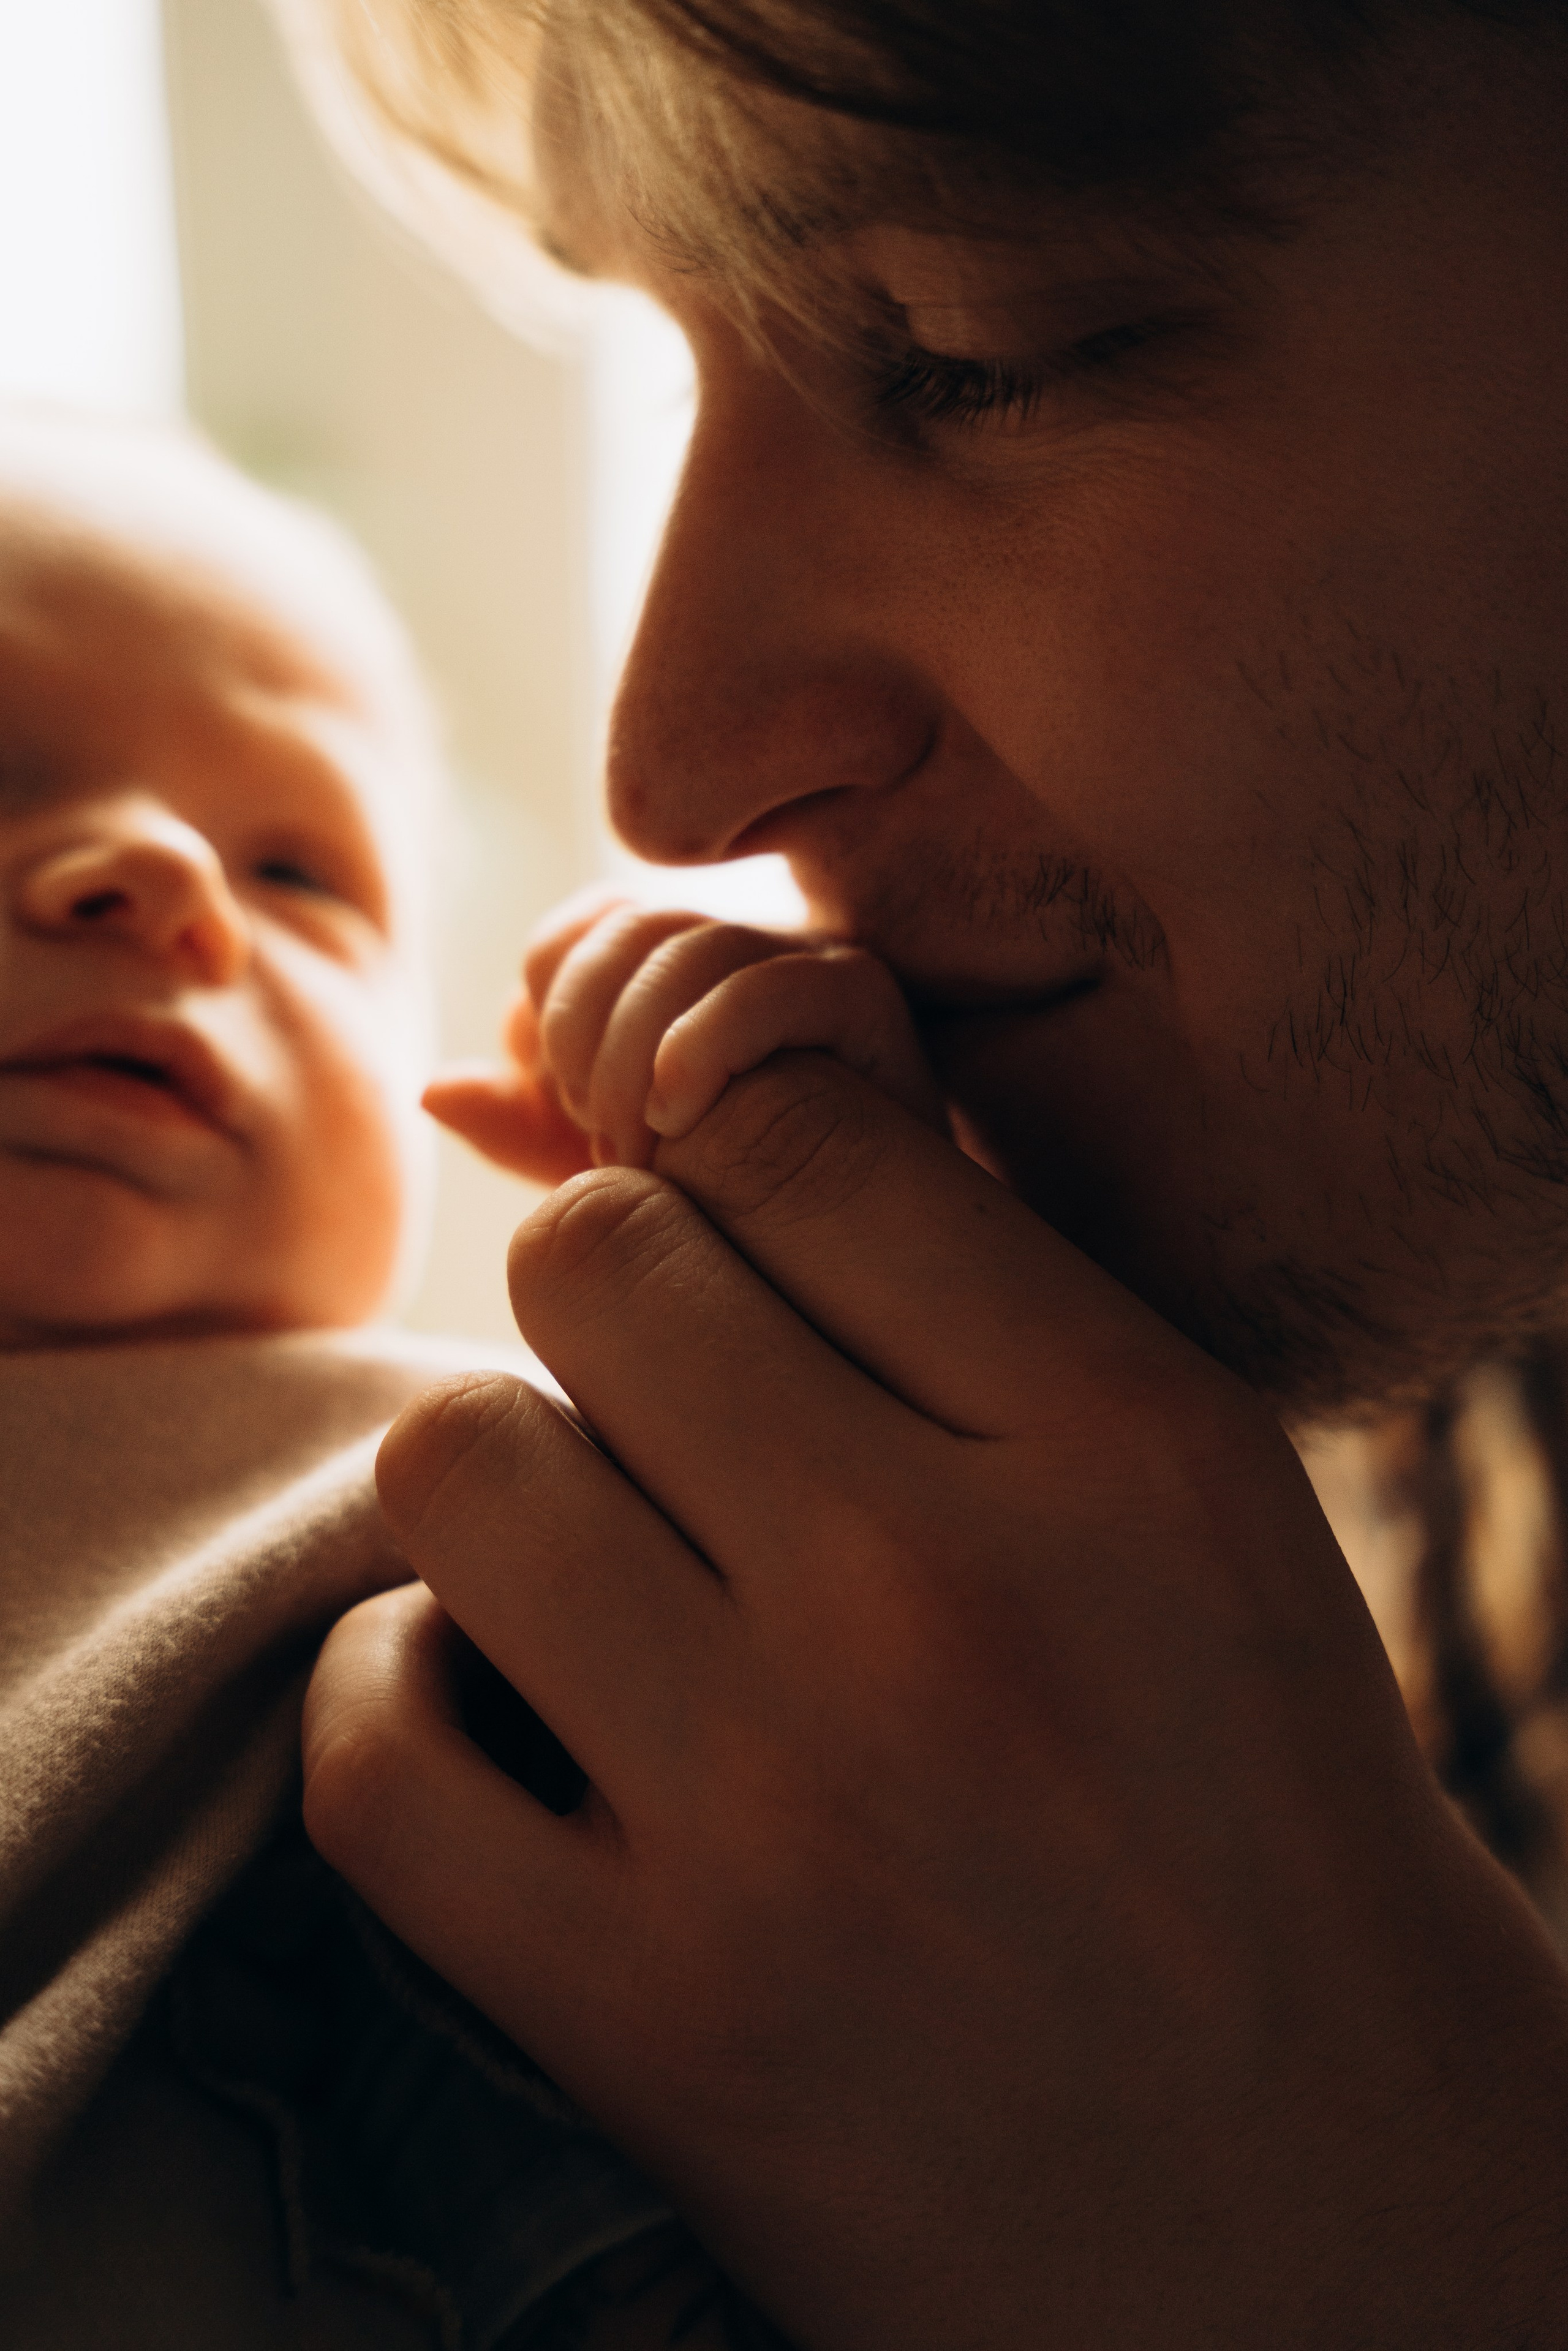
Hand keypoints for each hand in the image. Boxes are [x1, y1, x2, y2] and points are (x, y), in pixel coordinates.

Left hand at [303, 1058, 1567, 2348]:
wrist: (1314, 2213)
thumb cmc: (1249, 1809)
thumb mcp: (1195, 1500)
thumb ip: (977, 1297)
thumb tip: (705, 1114)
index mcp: (1124, 1445)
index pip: (796, 1131)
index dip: (730, 1149)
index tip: (741, 1238)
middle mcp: (943, 1603)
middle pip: (596, 1259)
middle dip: (618, 1302)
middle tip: (679, 1410)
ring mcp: (778, 1819)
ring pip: (453, 1462)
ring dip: (507, 1488)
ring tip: (600, 1561)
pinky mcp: (644, 2019)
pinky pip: (372, 1740)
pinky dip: (404, 1696)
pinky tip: (513, 1714)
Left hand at [423, 896, 944, 1177]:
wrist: (870, 1273)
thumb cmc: (741, 1224)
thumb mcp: (614, 1182)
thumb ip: (524, 1134)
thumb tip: (432, 1086)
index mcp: (668, 967)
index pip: (567, 939)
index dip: (545, 1023)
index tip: (564, 1119)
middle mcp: (737, 944)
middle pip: (622, 927)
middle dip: (585, 1041)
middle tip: (604, 1151)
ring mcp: (804, 963)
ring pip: (684, 947)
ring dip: (637, 1058)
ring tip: (653, 1157)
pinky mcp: (866, 1001)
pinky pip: (767, 982)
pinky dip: (704, 1045)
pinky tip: (685, 1118)